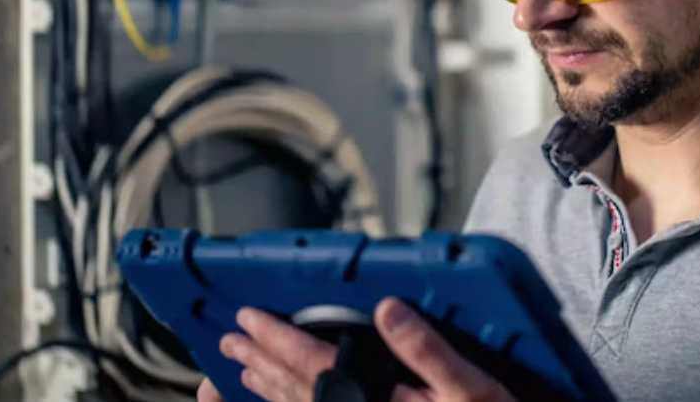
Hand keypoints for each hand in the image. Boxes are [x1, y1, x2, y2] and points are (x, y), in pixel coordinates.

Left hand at [198, 298, 515, 401]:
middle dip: (261, 362)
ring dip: (267, 390)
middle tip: (231, 340)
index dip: (278, 339)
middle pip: (295, 391)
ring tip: (241, 372)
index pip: (313, 366)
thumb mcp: (468, 386)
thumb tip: (388, 309)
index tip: (249, 319)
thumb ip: (425, 348)